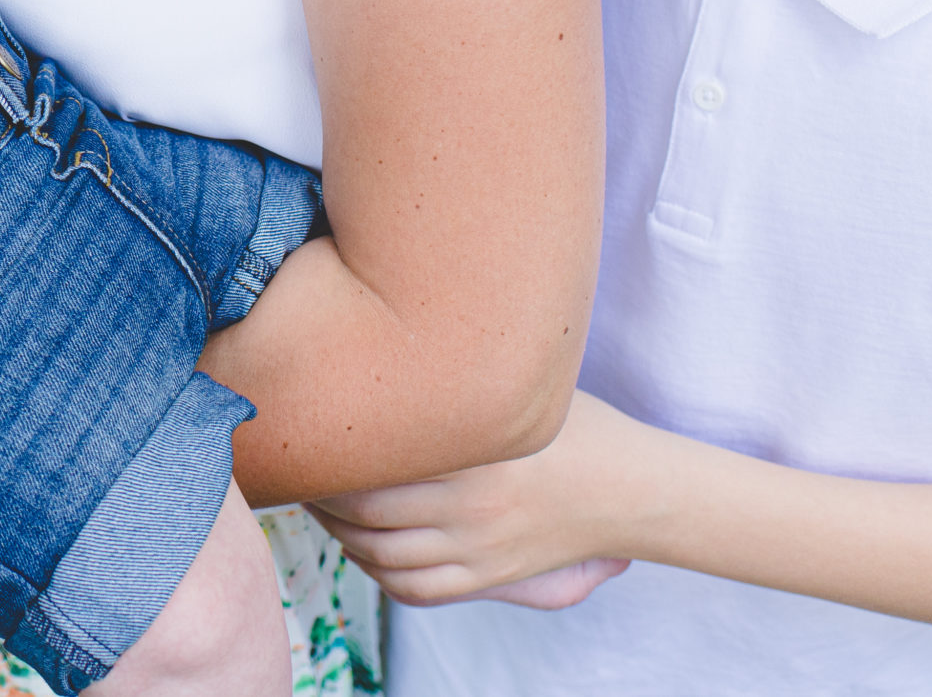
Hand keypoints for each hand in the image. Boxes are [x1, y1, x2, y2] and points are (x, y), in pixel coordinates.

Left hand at [310, 390, 652, 607]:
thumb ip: (454, 382)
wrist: (629, 491)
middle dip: (321, 490)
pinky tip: (359, 545)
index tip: (308, 424)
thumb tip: (387, 343)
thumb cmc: (570, 427)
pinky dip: (374, 571)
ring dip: (338, 531)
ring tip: (321, 501)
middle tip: (302, 463)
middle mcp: (472, 507)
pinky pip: (414, 588)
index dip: (330, 448)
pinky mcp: (487, 578)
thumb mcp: (517, 393)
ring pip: (379, 553)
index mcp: (475, 452)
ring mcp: (478, 549)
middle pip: (364, 509)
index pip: (376, 457)